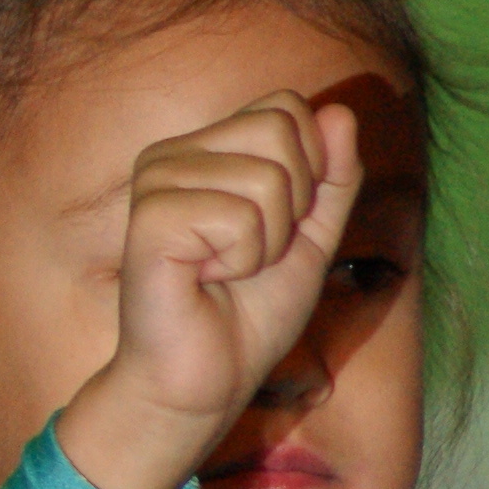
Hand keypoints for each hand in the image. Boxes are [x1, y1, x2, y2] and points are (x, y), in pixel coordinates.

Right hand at [56, 96, 363, 488]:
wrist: (205, 381)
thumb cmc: (248, 313)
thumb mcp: (313, 236)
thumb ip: (333, 177)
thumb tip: (339, 112)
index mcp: (203, 150)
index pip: (285, 108)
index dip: (309, 169)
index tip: (277, 228)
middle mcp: (171, 155)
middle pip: (280, 128)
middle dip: (293, 203)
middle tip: (251, 253)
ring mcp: (155, 183)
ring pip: (266, 176)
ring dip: (267, 241)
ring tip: (225, 270)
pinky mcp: (149, 218)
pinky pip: (238, 216)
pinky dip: (241, 259)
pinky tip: (204, 279)